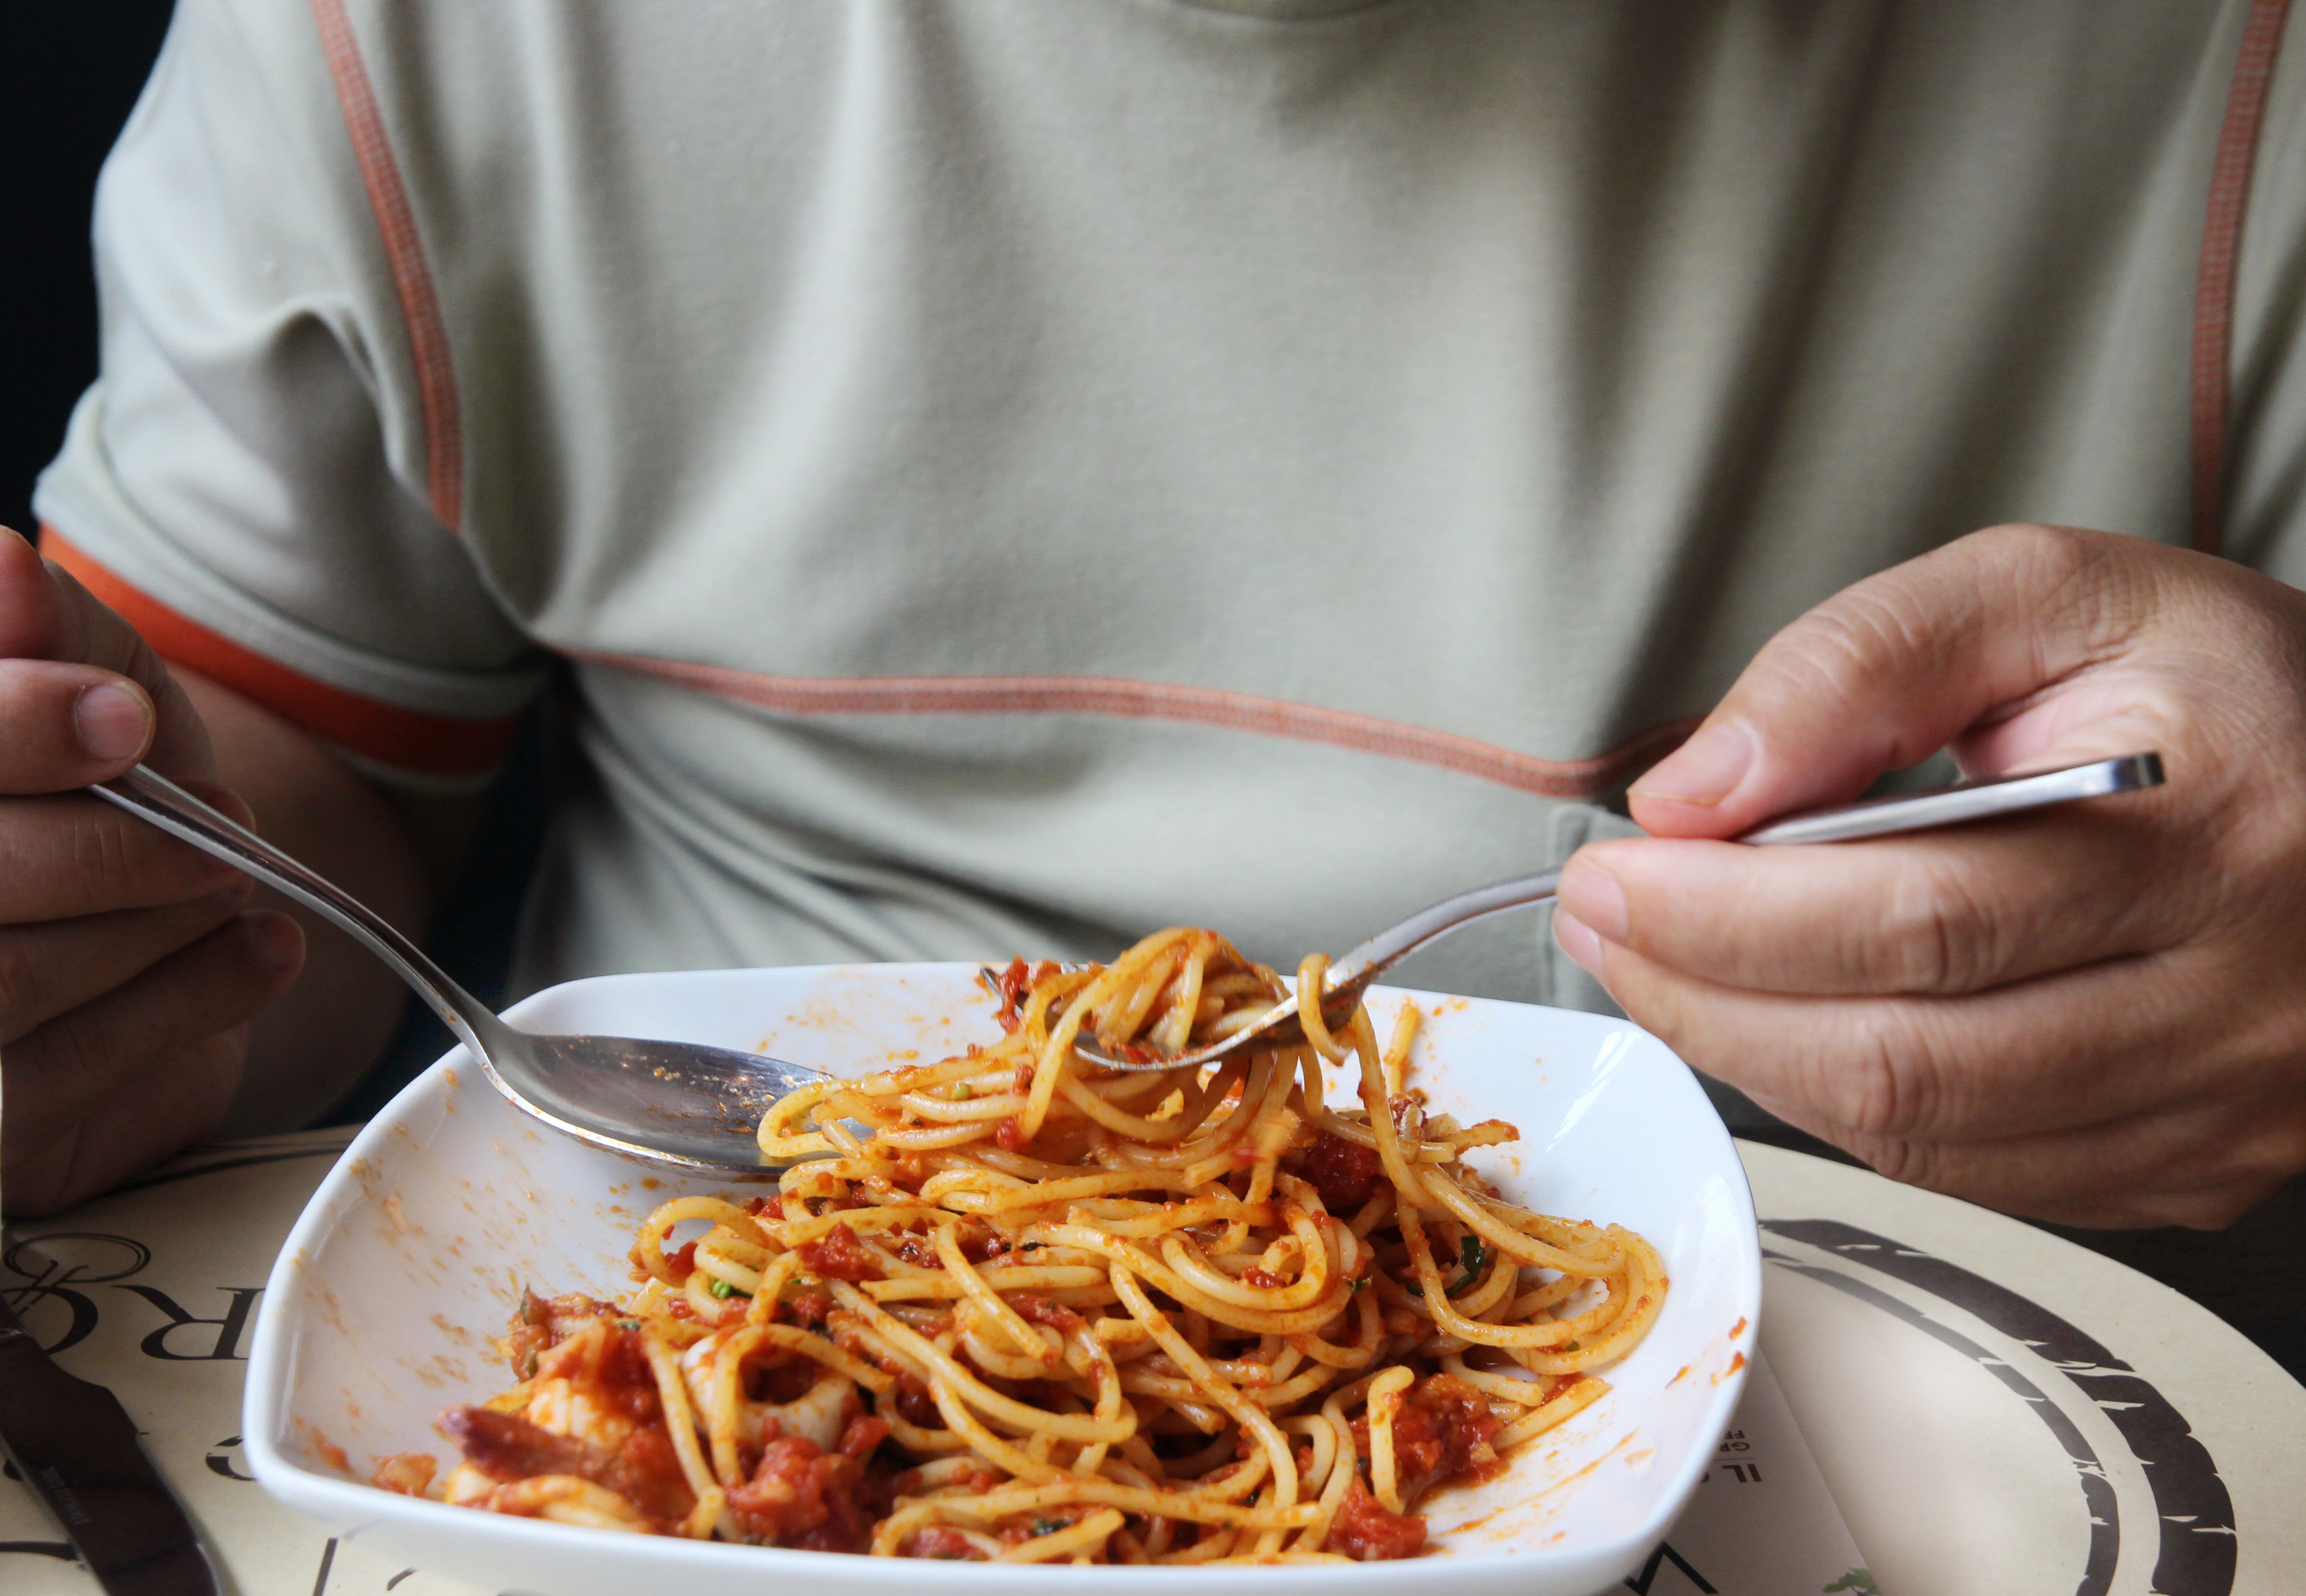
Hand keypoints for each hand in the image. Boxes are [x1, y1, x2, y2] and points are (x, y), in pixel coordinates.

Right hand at [0, 527, 303, 1214]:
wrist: (174, 923)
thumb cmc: (105, 791)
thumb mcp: (91, 679)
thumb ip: (46, 628)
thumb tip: (4, 566)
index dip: (13, 728)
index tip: (123, 718)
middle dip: (113, 845)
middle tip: (222, 827)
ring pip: (7, 975)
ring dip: (155, 921)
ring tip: (232, 886)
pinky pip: (59, 1073)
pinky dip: (186, 1000)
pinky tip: (257, 952)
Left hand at [1552, 524, 2305, 1228]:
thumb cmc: (2213, 686)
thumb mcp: (2048, 598)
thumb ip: (1859, 665)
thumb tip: (1696, 790)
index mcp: (2214, 827)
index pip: (1920, 913)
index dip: (1728, 911)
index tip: (1611, 872)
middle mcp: (2242, 996)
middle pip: (1909, 1053)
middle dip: (1707, 995)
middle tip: (1604, 926)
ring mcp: (2228, 1105)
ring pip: (1926, 1138)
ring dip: (1752, 1061)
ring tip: (1666, 970)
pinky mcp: (2200, 1165)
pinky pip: (1976, 1175)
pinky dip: (1844, 1110)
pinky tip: (1781, 1028)